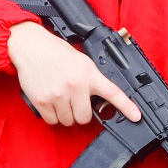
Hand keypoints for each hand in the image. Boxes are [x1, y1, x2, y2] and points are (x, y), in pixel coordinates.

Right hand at [9, 22, 137, 127]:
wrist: (31, 47)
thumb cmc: (56, 52)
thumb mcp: (82, 61)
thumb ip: (92, 79)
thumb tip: (100, 99)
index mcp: (89, 74)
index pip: (113, 93)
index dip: (127, 107)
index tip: (137, 116)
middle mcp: (75, 86)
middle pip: (85, 118)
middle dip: (81, 113)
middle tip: (75, 101)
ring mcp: (58, 95)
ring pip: (68, 121)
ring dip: (66, 114)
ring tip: (61, 98)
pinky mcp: (42, 101)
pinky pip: (52, 121)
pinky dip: (53, 116)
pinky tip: (51, 102)